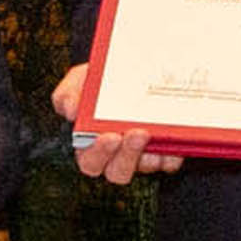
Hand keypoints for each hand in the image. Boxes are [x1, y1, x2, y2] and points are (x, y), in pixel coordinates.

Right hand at [51, 60, 177, 182]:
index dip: (99, 154)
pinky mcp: (165, 151)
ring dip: (149, 154)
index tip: (109, 136)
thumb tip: (71, 110)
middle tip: (135, 133)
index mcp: (91, 145)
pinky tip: (173, 136)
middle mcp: (118, 155)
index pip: (91, 162)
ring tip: (151, 130)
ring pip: (145, 167)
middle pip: (118, 172)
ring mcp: (142, 155)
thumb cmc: (101, 81)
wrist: (134, 68)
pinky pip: (169, 161)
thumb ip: (68, 94)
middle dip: (127, 155)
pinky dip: (172, 152)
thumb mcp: (79, 79)